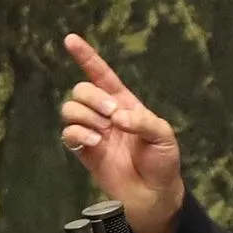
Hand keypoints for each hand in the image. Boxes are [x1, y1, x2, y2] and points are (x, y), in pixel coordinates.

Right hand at [60, 33, 184, 232]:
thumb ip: (143, 121)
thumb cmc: (162, 161)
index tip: (70, 40)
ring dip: (86, 115)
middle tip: (112, 115)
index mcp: (125, 103)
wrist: (153, 193)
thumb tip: (118, 117)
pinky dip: (80, 133)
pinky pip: (69, 132)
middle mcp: (106, 114)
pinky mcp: (84, 150)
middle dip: (93, 98)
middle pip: (81, 89)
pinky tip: (96, 142)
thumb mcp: (163, 136)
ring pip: (70, 108)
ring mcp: (93, 131)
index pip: (102, 75)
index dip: (87, 57)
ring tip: (105, 131)